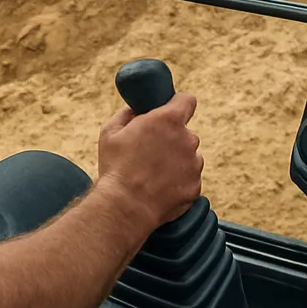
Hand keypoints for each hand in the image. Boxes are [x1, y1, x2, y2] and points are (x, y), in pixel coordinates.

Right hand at [96, 92, 202, 235]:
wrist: (125, 207)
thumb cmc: (116, 167)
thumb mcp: (110, 132)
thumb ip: (126, 114)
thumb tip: (134, 111)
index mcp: (168, 120)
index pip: (187, 100)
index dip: (179, 103)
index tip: (171, 110)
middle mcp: (187, 140)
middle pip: (185, 132)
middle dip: (172, 138)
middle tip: (152, 149)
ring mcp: (194, 165)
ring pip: (189, 156)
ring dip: (177, 160)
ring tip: (154, 173)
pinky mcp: (195, 187)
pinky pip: (190, 178)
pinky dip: (179, 181)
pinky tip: (160, 187)